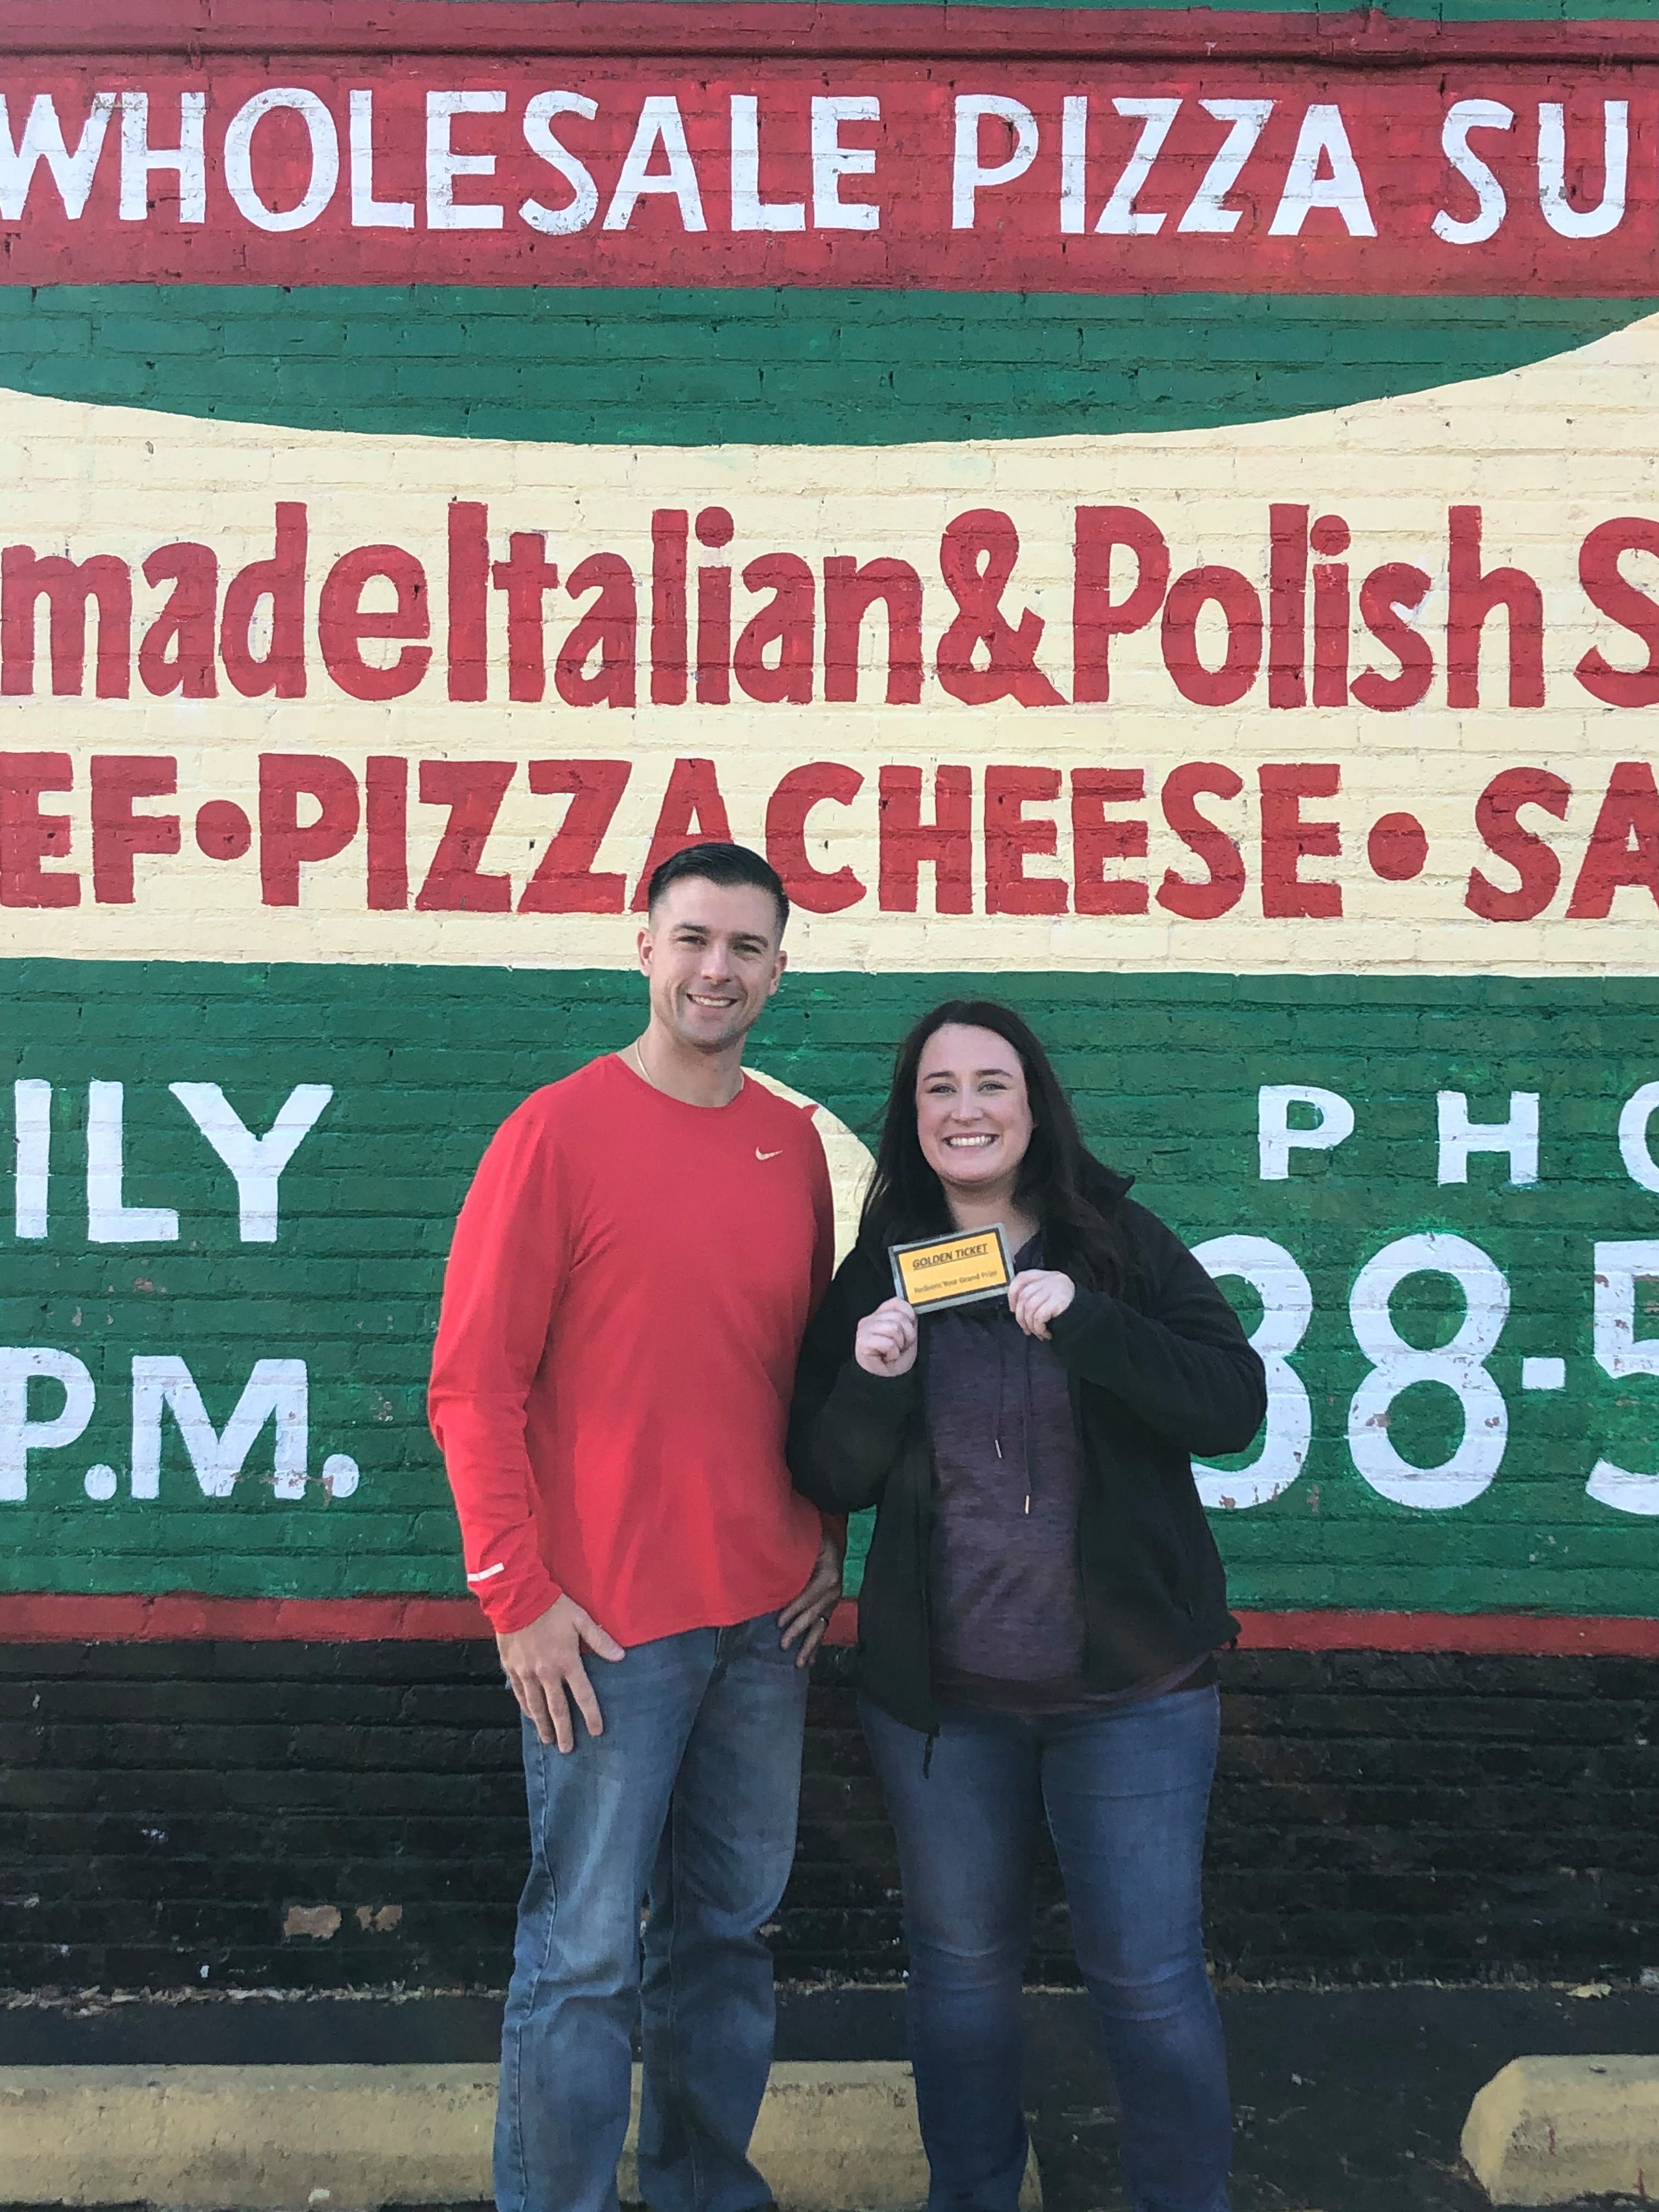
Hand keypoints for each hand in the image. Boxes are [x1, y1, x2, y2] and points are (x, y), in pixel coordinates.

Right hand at [498, 1594, 625, 1752]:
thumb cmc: (552, 1607)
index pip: (583, 1694)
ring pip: (536, 1706)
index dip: (591, 1715)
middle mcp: (546, 1673)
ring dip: (543, 1725)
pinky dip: (526, 1708)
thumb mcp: (581, 1618)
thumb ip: (600, 1640)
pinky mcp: (511, 1668)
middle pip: (557, 1708)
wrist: (517, 1597)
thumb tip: (621, 1657)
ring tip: (548, 1741)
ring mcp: (527, 1673)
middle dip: (564, 1731)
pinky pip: (519, 1694)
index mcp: (566, 1661)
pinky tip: (531, 1717)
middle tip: (567, 1749)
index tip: (596, 1731)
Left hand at [778, 1528, 844, 1667]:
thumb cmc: (818, 1539)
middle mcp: (834, 1592)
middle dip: (798, 1631)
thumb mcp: (812, 1542)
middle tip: (783, 1645)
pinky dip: (816, 1643)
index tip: (778, 1623)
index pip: (807, 1597)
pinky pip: (823, 1627)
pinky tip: (811, 1660)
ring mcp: (833, 1601)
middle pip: (814, 1615)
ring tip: (800, 1663)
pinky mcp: (830, 1607)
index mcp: (829, 1577)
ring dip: (809, 1645)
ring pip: (820, 1627)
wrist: (835, 1542)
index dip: (793, 1611)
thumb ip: (797, 1555)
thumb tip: (777, 1567)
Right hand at [855, 1297, 917, 1376]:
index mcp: (879, 1315)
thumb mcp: (907, 1335)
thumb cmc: (895, 1359)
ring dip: (899, 1345)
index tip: (907, 1333)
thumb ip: (908, 1320)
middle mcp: (869, 1320)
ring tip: (893, 1352)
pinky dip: (892, 1353)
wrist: (885, 1380)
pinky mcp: (862, 1342)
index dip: (909, 1317)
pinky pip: (888, 1343)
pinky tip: (886, 1357)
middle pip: (898, 1317)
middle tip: (900, 1347)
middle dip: (906, 1335)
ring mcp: (864, 1330)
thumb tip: (914, 1311)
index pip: (897, 1302)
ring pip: (894, 1328)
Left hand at [1009, 1268, 1075, 1340]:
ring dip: (1030, 1325)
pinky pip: (1039, 1316)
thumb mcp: (1049, 1295)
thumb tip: (1015, 1308)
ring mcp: (1054, 1289)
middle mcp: (1050, 1279)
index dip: (1012, 1294)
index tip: (1013, 1309)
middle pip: (1023, 1296)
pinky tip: (1045, 1333)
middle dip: (1021, 1317)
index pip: (1022, 1278)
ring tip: (1037, 1333)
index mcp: (1045, 1276)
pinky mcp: (1058, 1301)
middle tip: (1026, 1329)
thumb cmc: (1065, 1308)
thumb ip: (1034, 1295)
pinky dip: (1039, 1328)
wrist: (1088, 1315)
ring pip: (1029, 1308)